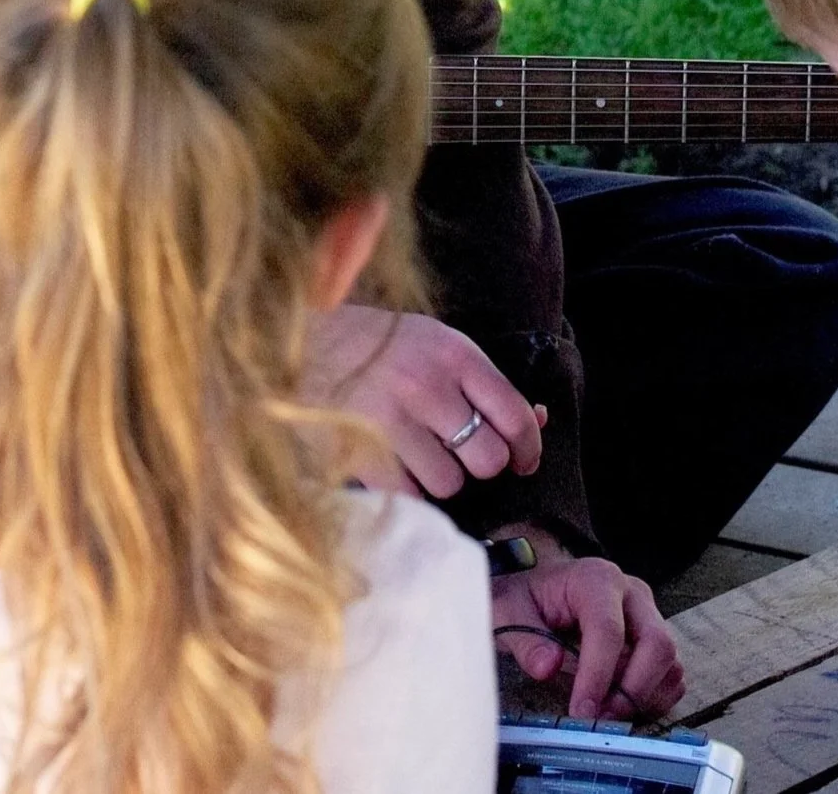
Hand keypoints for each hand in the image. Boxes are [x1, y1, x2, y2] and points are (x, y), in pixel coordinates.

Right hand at [304, 304, 544, 498]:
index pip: (515, 413)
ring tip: (414, 454)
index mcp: (453, 352)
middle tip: (457, 454)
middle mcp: (428, 383)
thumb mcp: (432, 344)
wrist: (296, 343)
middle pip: (488, 458)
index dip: (528, 447)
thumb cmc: (373, 346)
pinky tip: (389, 465)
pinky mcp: (361, 451)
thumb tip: (542, 420)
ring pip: (450, 483)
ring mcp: (393, 419)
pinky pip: (408, 495)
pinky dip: (404, 490)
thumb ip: (481, 382)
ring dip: (438, 479)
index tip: (521, 460)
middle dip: (479, 464)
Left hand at [491, 534, 683, 720]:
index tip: (581, 710)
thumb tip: (548, 667)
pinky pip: (671, 675)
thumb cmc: (526, 596)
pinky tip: (619, 703)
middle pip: (657, 644)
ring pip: (670, 662)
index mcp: (596, 579)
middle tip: (601, 717)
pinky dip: (653, 697)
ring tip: (606, 711)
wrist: (538, 585)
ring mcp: (647, 615)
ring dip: (644, 697)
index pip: (608, 630)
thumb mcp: (509, 610)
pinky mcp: (653, 638)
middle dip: (633, 689)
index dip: (598, 675)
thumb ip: (525, 639)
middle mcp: (631, 593)